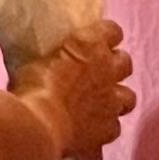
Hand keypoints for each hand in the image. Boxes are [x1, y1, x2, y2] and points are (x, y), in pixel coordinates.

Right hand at [13, 22, 133, 159]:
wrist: (39, 123)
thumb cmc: (30, 86)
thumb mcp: (33, 60)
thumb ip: (50, 59)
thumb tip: (44, 61)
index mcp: (88, 45)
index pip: (112, 30)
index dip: (105, 34)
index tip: (94, 38)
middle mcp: (107, 70)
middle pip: (125, 62)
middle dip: (114, 65)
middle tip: (97, 70)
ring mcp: (112, 102)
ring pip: (128, 97)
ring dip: (116, 97)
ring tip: (100, 100)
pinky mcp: (109, 129)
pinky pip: (114, 125)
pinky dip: (104, 125)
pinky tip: (90, 126)